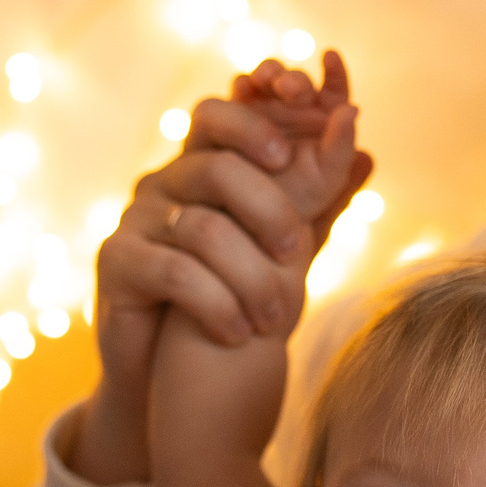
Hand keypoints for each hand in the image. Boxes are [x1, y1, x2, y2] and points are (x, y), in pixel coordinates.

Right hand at [75, 52, 370, 485]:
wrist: (175, 371)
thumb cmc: (233, 297)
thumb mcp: (280, 249)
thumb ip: (316, 202)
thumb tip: (369, 156)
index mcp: (202, 165)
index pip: (219, 115)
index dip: (256, 120)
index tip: (291, 151)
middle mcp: (163, 182)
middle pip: (215, 166)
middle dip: (268, 207)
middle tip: (299, 251)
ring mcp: (135, 219)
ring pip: (200, 226)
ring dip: (250, 275)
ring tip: (279, 318)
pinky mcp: (115, 262)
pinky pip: (173, 270)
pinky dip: (216, 304)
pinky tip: (238, 334)